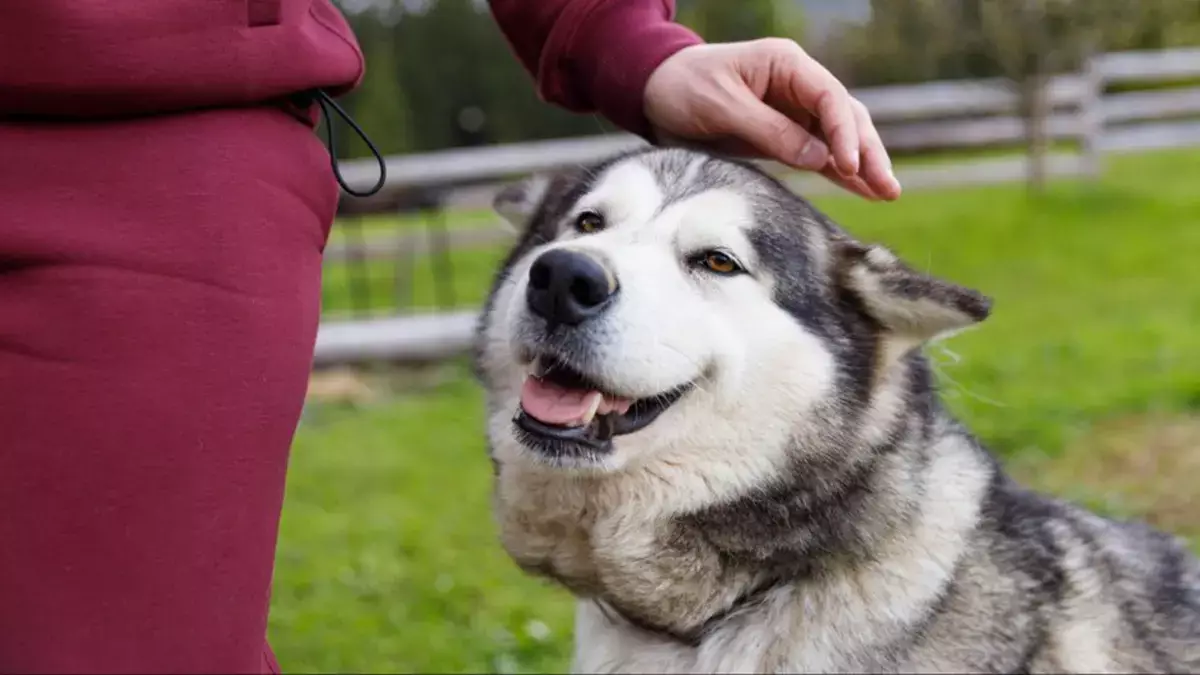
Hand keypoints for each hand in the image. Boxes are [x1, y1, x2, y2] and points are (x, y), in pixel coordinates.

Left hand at [643, 39, 900, 200]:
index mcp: (786, 64)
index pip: (829, 97)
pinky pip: (820, 152)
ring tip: (887, 193)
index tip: (848, 166)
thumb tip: (818, 158)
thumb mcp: (722, 107)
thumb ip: (769, 131)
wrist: (655, 90)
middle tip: (887, 186)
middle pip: (845, 117)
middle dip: (868, 152)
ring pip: (839, 137)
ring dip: (862, 165)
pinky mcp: (784, 132)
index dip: (844, 133)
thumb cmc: (684, 88)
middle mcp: (797, 83)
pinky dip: (841, 172)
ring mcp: (794, 108)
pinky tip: (864, 190)